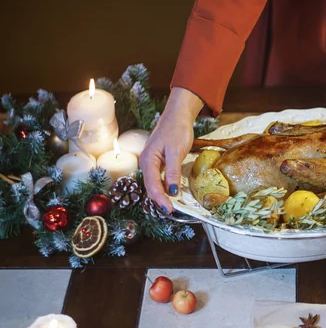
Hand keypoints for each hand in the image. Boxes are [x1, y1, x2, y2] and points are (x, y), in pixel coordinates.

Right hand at [140, 87, 203, 212]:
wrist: (178, 116)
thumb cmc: (177, 130)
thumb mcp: (177, 151)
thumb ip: (173, 171)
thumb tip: (172, 191)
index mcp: (148, 160)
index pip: (152, 185)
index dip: (160, 198)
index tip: (169, 209)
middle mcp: (146, 163)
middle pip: (150, 186)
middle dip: (159, 200)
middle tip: (171, 211)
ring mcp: (151, 163)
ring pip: (153, 184)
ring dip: (161, 195)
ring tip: (170, 206)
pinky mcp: (157, 162)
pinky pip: (158, 178)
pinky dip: (163, 188)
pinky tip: (170, 193)